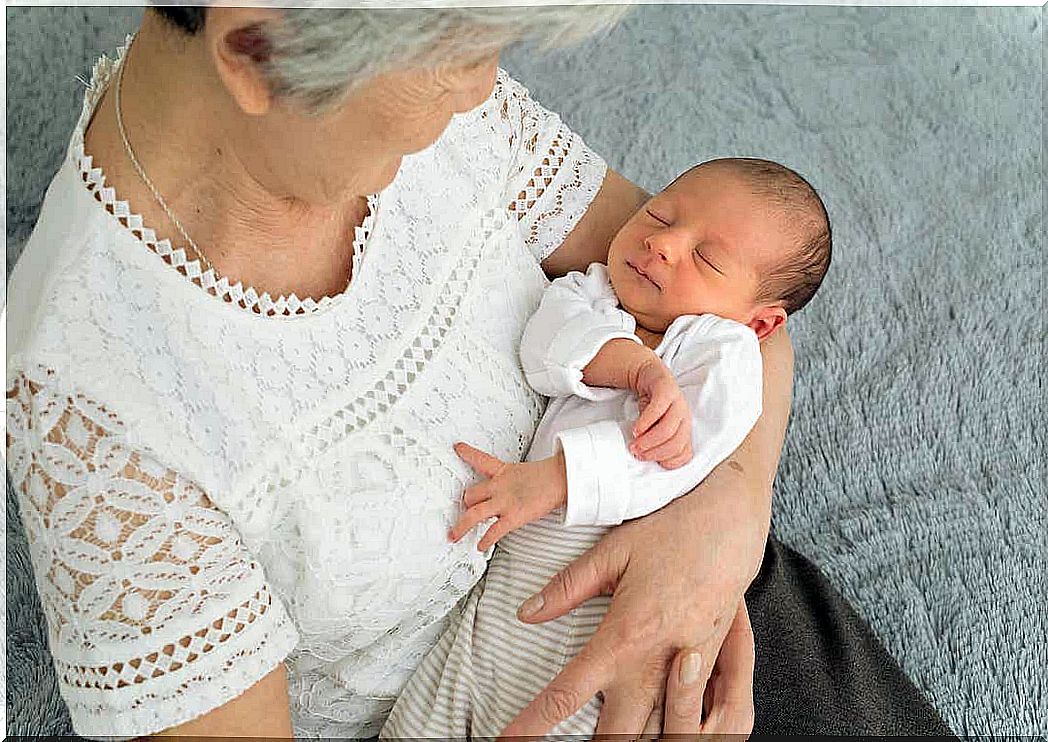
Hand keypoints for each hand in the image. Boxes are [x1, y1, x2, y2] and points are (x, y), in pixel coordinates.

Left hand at [447, 442, 567, 549]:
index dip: (467, 453)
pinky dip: (485, 541)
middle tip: (464, 510)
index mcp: (504, 471)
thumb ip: (517, 479)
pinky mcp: (513, 516)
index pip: (481, 459)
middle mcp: (499, 486)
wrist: (561, 477)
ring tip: (454, 535)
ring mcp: (504, 501)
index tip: (458, 448)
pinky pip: (494, 531)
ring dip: (462, 526)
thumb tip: (520, 485)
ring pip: (474, 514)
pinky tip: (480, 546)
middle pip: (471, 494)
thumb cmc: (550, 475)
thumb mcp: (527, 472)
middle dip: (466, 504)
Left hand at [498, 464, 766, 738]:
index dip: (532, 723)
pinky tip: (659, 732)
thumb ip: (567, 588)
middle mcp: (655, 662)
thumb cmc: (673, 531)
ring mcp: (687, 671)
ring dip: (635, 741)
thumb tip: (527, 612)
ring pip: (662, 736)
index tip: (507, 740)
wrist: (733, 522)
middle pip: (616, 734)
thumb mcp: (612, 552)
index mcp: (622, 635)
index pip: (566, 693)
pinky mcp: (713, 668)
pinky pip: (695, 720)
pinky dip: (676, 731)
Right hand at [628, 356, 692, 469]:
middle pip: (676, 443)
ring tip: (634, 443)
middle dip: (654, 453)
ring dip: (649, 440)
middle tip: (637, 454)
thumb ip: (656, 442)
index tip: (647, 460)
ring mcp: (678, 403)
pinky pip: (658, 410)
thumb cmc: (653, 406)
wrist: (650, 376)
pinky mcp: (666, 391)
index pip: (684, 454)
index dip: (666, 462)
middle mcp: (685, 418)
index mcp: (685, 430)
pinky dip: (645, 423)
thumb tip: (645, 458)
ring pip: (668, 429)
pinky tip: (635, 429)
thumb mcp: (656, 427)